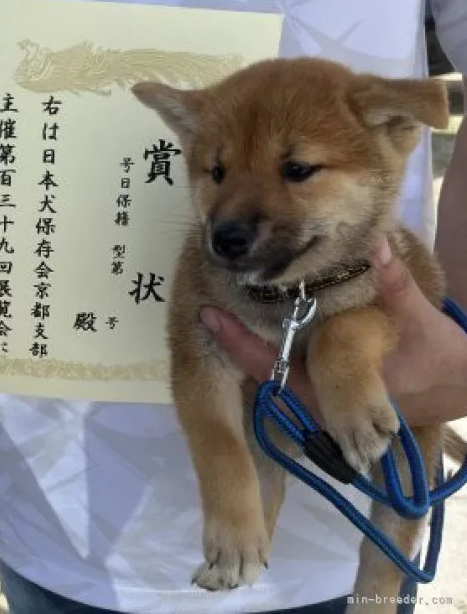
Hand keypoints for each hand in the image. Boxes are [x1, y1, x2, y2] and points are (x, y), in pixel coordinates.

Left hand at [199, 237, 466, 425]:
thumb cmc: (439, 356)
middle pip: (262, 372)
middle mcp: (324, 401)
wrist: (460, 388)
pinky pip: (286, 377)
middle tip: (204, 311)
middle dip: (233, 343)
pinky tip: (249, 333)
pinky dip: (265, 355)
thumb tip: (374, 240)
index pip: (274, 363)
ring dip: (246, 349)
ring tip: (219, 317)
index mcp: (338, 381)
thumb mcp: (418, 316)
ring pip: (272, 377)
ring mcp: (323, 405)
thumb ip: (392, 280)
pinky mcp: (328, 400)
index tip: (207, 315)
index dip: (237, 341)